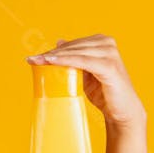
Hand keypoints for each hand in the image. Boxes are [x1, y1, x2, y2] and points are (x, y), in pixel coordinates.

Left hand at [27, 34, 145, 128]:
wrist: (121, 111)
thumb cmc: (103, 91)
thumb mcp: (86, 72)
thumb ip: (75, 57)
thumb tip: (58, 41)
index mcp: (101, 42)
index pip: (72, 45)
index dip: (52, 50)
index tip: (34, 58)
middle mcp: (107, 44)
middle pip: (72, 47)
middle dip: (51, 54)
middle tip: (32, 60)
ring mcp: (110, 54)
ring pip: (76, 53)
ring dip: (55, 57)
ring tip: (38, 62)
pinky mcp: (109, 66)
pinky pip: (83, 61)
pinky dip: (67, 61)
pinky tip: (53, 62)